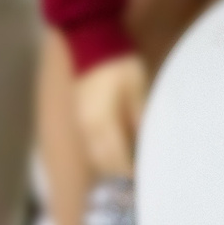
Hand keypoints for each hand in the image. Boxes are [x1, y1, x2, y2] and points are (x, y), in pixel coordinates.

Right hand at [73, 54, 147, 179]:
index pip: (116, 158)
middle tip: (136, 181)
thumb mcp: (136, 89)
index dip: (130, 171)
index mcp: (102, 122)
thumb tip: (145, 141)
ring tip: (126, 171)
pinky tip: (114, 153)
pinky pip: (89, 143)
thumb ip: (139, 116)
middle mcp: (86, 127)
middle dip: (118, 173)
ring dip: (108, 165)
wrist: (90, 42)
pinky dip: (101, 153)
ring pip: (94, 154)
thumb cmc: (118, 64)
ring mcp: (79, 122)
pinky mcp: (78, 115)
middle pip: (103, 161)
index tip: (143, 180)